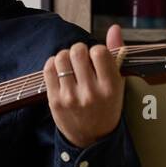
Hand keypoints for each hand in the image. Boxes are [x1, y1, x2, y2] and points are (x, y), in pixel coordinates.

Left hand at [42, 24, 125, 148]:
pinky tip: (60, 70)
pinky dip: (53, 63)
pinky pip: (48, 69)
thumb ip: (116, 55)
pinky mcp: (54, 101)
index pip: (99, 52)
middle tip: (80, 59)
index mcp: (110, 88)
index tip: (96, 59)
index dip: (96, 50)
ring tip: (70, 65)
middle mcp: (90, 93)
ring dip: (65, 56)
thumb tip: (114, 28)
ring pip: (61, 58)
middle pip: (77, 52)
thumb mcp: (117, 84)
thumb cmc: (106, 107)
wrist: (91, 139)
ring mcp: (70, 98)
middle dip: (78, 50)